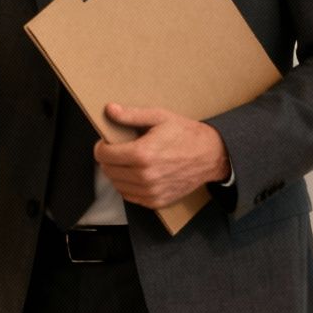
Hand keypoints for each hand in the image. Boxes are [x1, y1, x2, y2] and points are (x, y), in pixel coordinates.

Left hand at [93, 104, 230, 208]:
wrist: (211, 155)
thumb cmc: (186, 134)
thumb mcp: (159, 117)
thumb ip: (131, 115)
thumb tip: (110, 110)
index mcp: (142, 154)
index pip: (103, 155)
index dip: (101, 147)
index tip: (107, 142)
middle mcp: (144, 177)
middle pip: (108, 171)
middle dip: (108, 159)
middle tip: (118, 150)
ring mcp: (150, 192)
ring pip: (117, 184)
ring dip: (117, 173)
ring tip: (128, 161)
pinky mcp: (156, 202)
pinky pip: (130, 196)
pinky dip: (127, 186)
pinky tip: (136, 174)